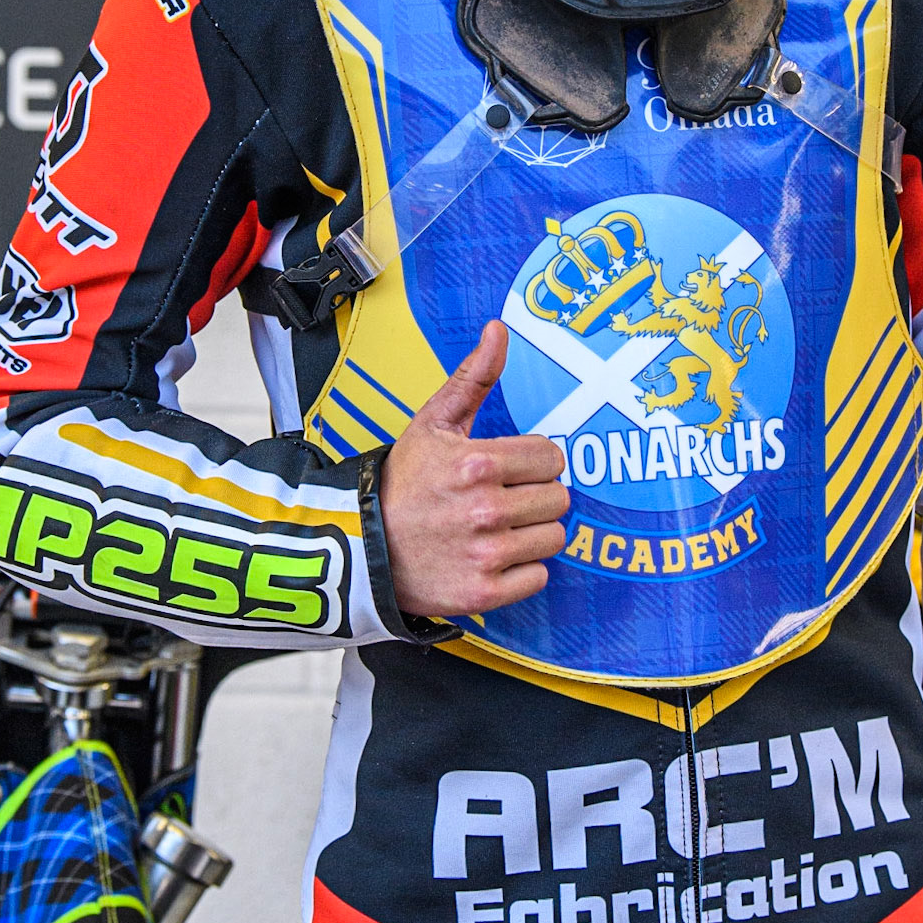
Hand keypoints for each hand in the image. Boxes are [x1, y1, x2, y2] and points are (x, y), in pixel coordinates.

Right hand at [379, 320, 568, 621]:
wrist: (363, 547)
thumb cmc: (404, 482)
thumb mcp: (433, 422)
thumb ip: (474, 377)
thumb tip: (499, 330)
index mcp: (478, 463)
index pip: (552, 457)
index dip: (534, 462)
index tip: (512, 469)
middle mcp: (485, 509)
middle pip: (559, 498)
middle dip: (536, 496)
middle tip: (504, 499)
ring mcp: (486, 554)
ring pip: (554, 537)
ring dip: (533, 532)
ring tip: (499, 528)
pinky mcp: (485, 592)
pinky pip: (539, 576)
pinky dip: (522, 570)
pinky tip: (494, 556)